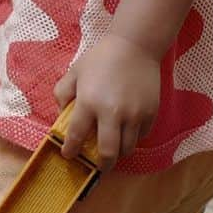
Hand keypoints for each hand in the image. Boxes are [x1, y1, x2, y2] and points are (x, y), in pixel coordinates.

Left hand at [54, 34, 160, 170]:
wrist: (135, 46)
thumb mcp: (74, 72)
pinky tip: (126, 133)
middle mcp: (112, 113)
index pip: (76, 136)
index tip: (68, 155)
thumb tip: (61, 114)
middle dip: (101, 165)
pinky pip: (141, 135)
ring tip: (113, 150)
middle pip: (108, 153)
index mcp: (89, 103)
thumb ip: (62, 93)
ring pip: (127, 148)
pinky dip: (133, 138)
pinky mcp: (150, 113)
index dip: (70, 150)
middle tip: (97, 166)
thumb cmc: (101, 58)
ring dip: (118, 153)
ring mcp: (134, 115)